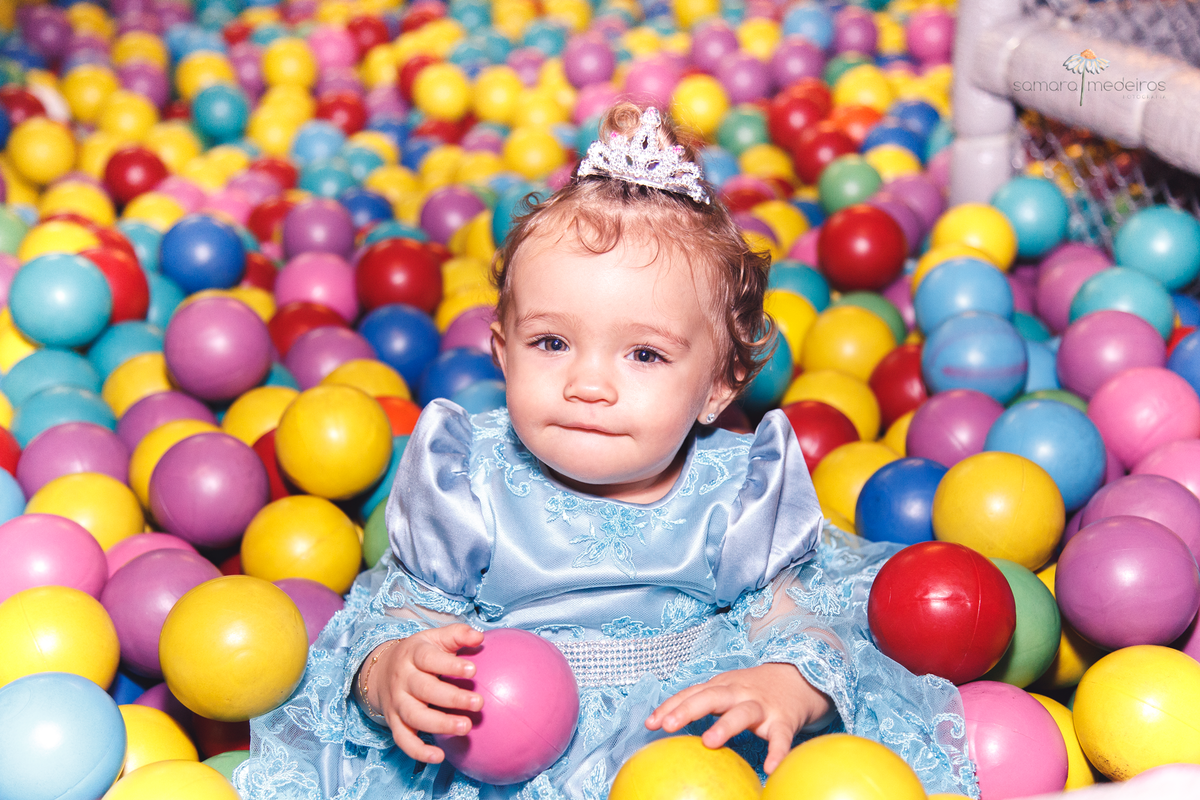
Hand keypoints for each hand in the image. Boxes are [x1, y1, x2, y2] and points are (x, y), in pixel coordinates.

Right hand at [359, 624, 485, 763]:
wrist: (381, 671)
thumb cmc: (420, 654)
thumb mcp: (435, 638)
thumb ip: (457, 635)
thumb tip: (479, 637)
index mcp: (413, 655)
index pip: (429, 659)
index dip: (450, 664)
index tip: (473, 670)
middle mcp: (402, 679)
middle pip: (424, 689)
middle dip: (452, 698)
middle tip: (478, 704)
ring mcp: (397, 703)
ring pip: (414, 716)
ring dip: (440, 724)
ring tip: (466, 728)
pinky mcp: (394, 723)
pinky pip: (403, 740)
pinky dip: (418, 751)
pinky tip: (439, 756)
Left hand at [645, 663, 832, 773]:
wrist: (799, 677)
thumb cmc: (752, 689)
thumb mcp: (726, 689)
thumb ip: (700, 702)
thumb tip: (664, 723)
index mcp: (722, 686)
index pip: (691, 694)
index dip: (670, 706)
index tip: (650, 724)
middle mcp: (739, 693)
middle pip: (710, 697)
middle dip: (688, 709)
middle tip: (669, 725)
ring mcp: (762, 706)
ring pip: (742, 713)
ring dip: (725, 725)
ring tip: (709, 742)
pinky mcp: (784, 721)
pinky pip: (781, 738)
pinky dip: (777, 752)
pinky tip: (770, 768)